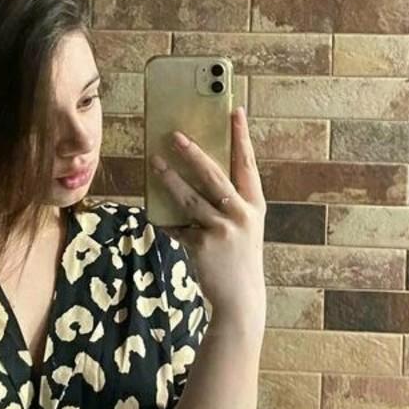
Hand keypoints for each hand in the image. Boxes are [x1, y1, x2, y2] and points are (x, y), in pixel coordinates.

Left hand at [149, 104, 265, 324]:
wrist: (241, 298)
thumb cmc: (239, 257)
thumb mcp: (244, 227)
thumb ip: (228, 203)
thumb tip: (196, 174)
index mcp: (254, 205)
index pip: (247, 163)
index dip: (241, 136)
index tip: (235, 110)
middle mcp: (242, 214)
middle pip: (214, 174)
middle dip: (192, 152)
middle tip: (174, 134)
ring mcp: (224, 229)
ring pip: (190, 197)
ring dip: (169, 178)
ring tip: (155, 162)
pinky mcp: (204, 245)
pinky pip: (178, 227)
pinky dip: (166, 221)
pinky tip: (154, 215)